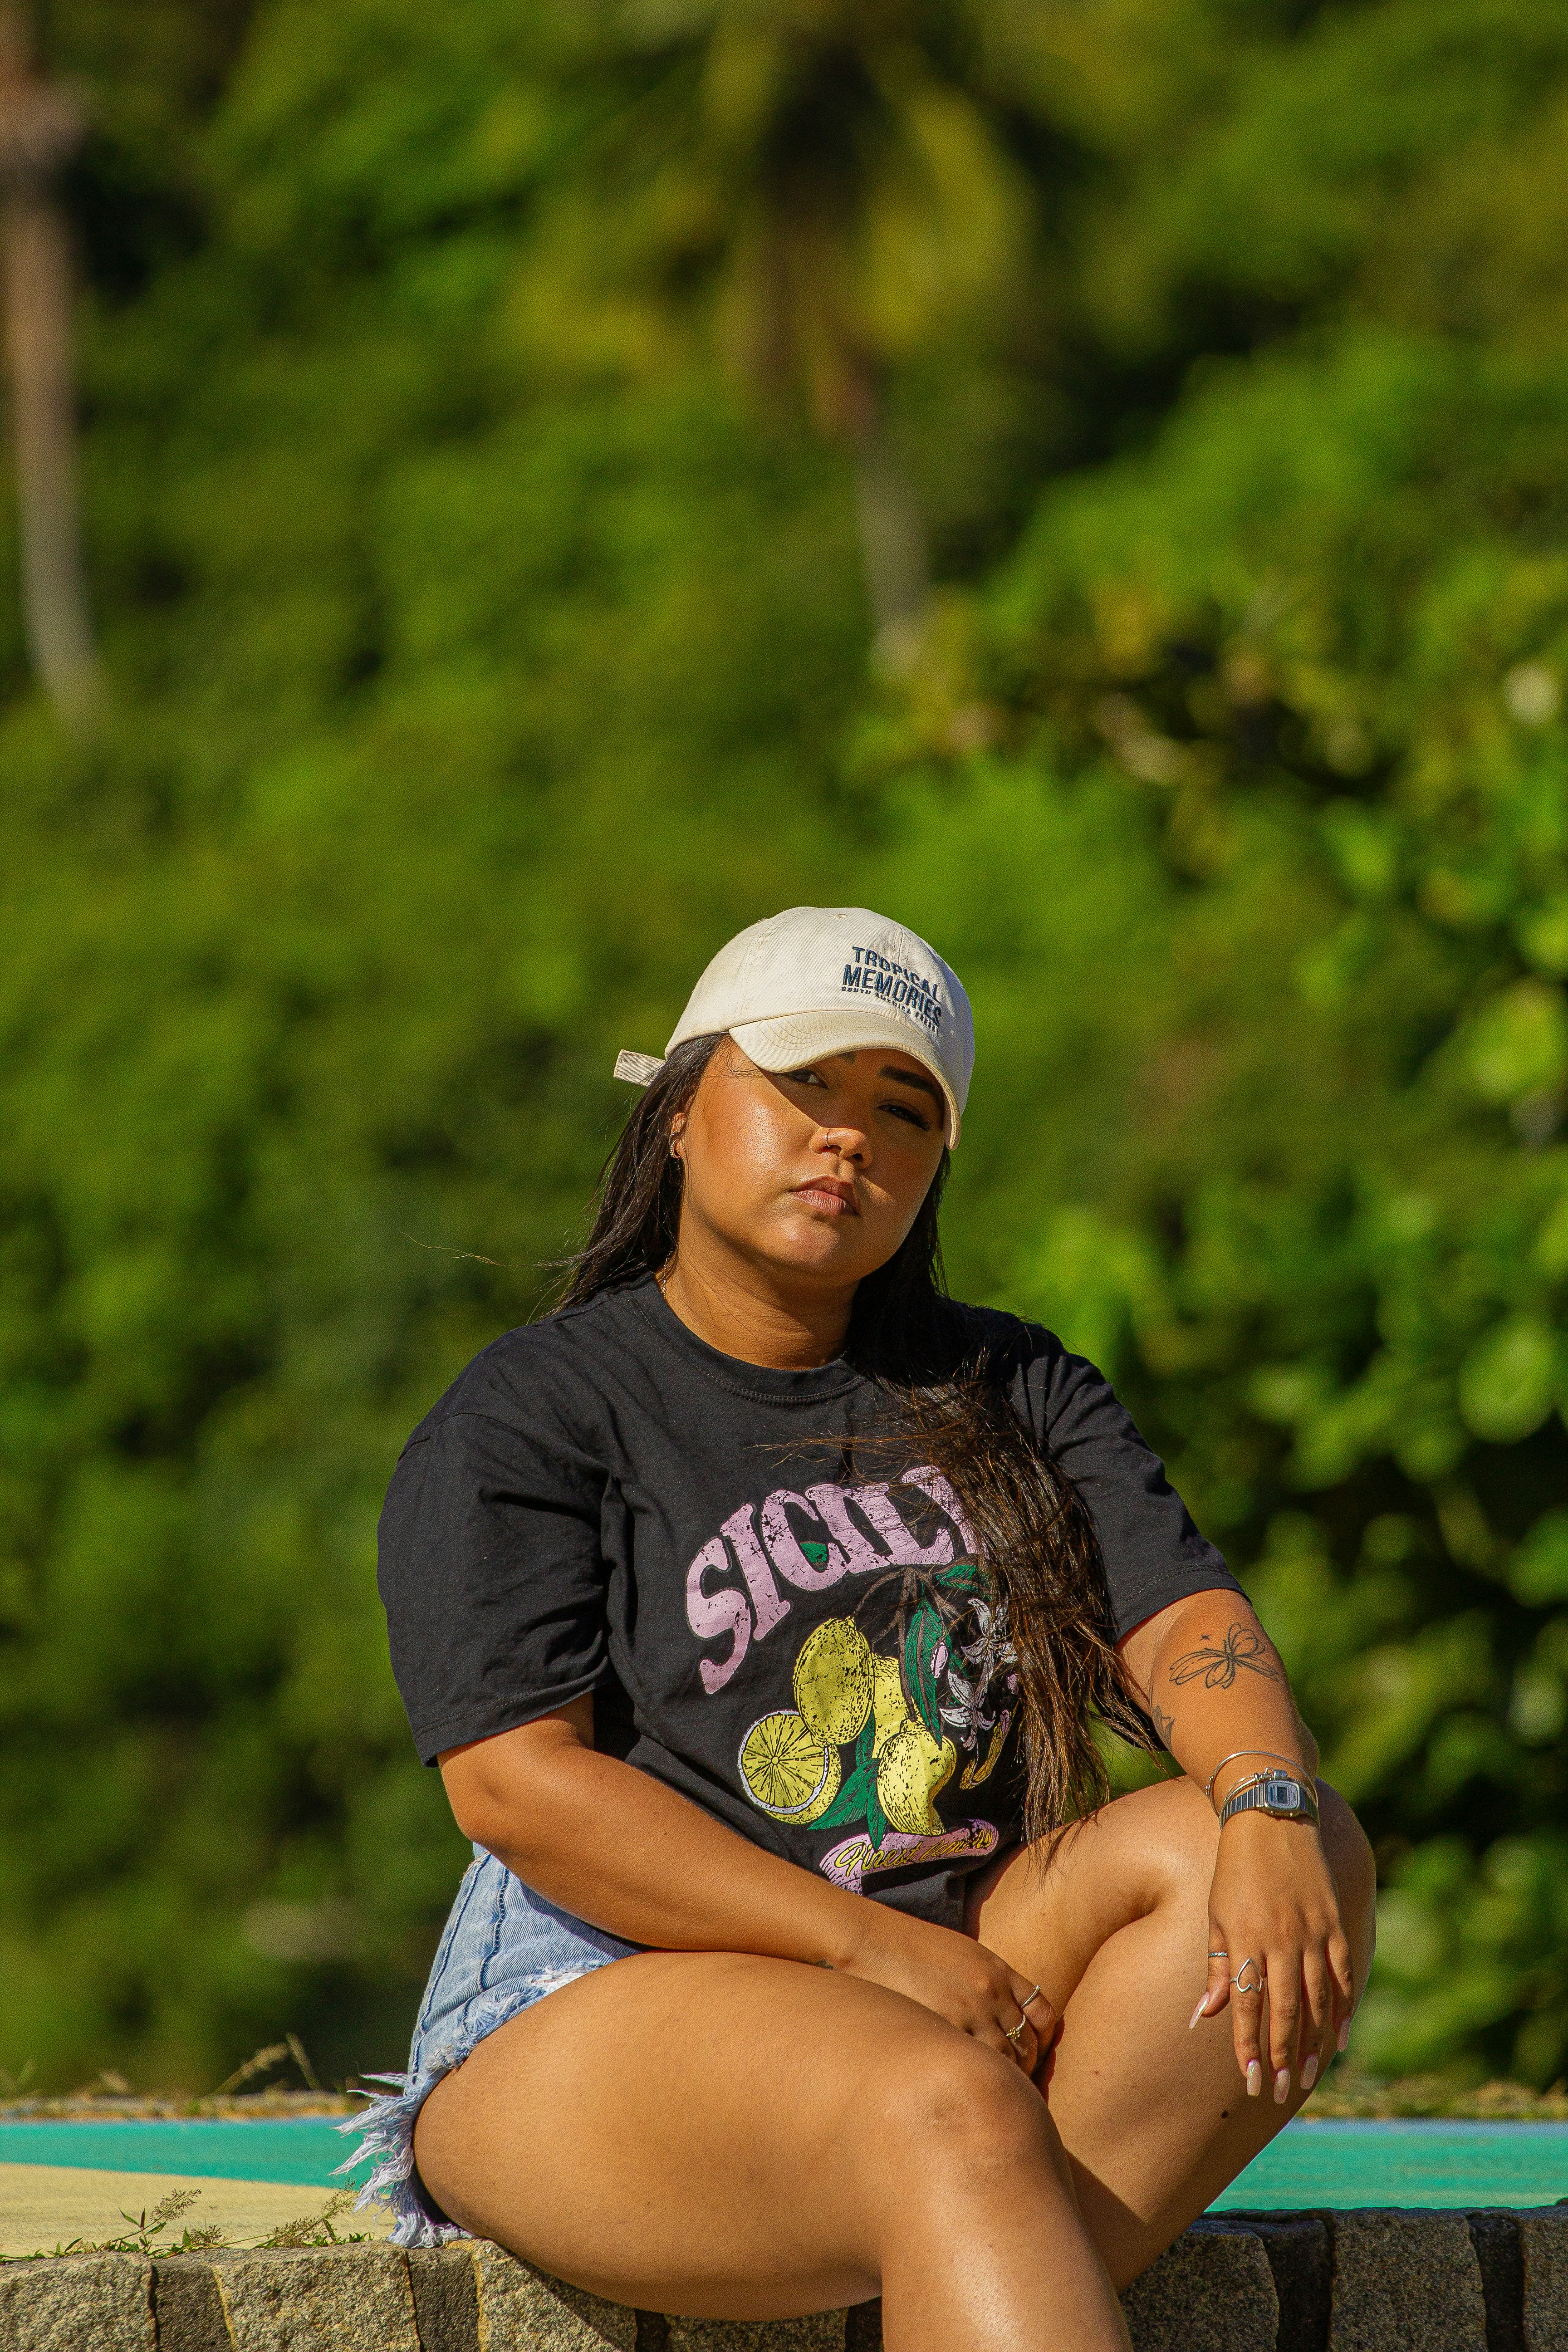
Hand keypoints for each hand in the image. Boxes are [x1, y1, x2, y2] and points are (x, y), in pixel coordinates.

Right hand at [837, 1904, 1051, 2079]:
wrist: (874, 1939)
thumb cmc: (912, 1948)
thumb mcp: (962, 1954)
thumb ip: (986, 1982)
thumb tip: (1000, 2013)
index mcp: (998, 1970)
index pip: (1043, 2014)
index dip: (1041, 2039)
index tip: (1029, 2055)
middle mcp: (992, 1990)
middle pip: (1028, 2042)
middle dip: (1025, 2067)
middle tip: (1012, 2086)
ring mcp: (971, 2009)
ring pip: (1008, 2059)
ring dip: (1005, 2078)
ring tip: (992, 2093)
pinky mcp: (947, 2025)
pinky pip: (978, 2061)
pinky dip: (980, 2076)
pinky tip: (970, 2085)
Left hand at [1192, 1797, 1354, 2101]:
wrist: (1270, 1819)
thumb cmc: (1233, 1871)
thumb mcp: (1215, 1916)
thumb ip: (1215, 1968)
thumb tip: (1200, 2017)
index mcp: (1245, 1939)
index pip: (1246, 2006)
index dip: (1248, 2047)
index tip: (1249, 2083)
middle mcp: (1280, 1940)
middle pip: (1284, 2011)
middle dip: (1281, 2056)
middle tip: (1279, 2092)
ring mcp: (1311, 1932)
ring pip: (1316, 2000)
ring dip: (1313, 2044)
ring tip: (1308, 2078)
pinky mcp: (1333, 1922)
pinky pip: (1342, 1974)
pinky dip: (1343, 2008)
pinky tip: (1340, 2038)